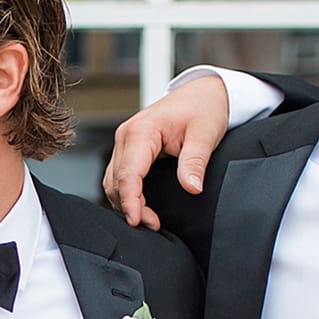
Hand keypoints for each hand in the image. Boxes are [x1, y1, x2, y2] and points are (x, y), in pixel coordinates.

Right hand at [101, 75, 230, 227]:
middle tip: (152, 225)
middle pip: (117, 180)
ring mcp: (126, 142)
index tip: (137, 220)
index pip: (128, 173)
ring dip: (126, 202)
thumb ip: (195, 162)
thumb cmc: (203, 108)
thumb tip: (192, 188)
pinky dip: (127, 193)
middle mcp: (127, 135)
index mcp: (141, 130)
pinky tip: (142, 206)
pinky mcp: (130, 149)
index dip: (130, 200)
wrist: (203, 93)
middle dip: (130, 206)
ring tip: (149, 220)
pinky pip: (120, 175)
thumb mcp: (205, 134)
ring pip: (114, 180)